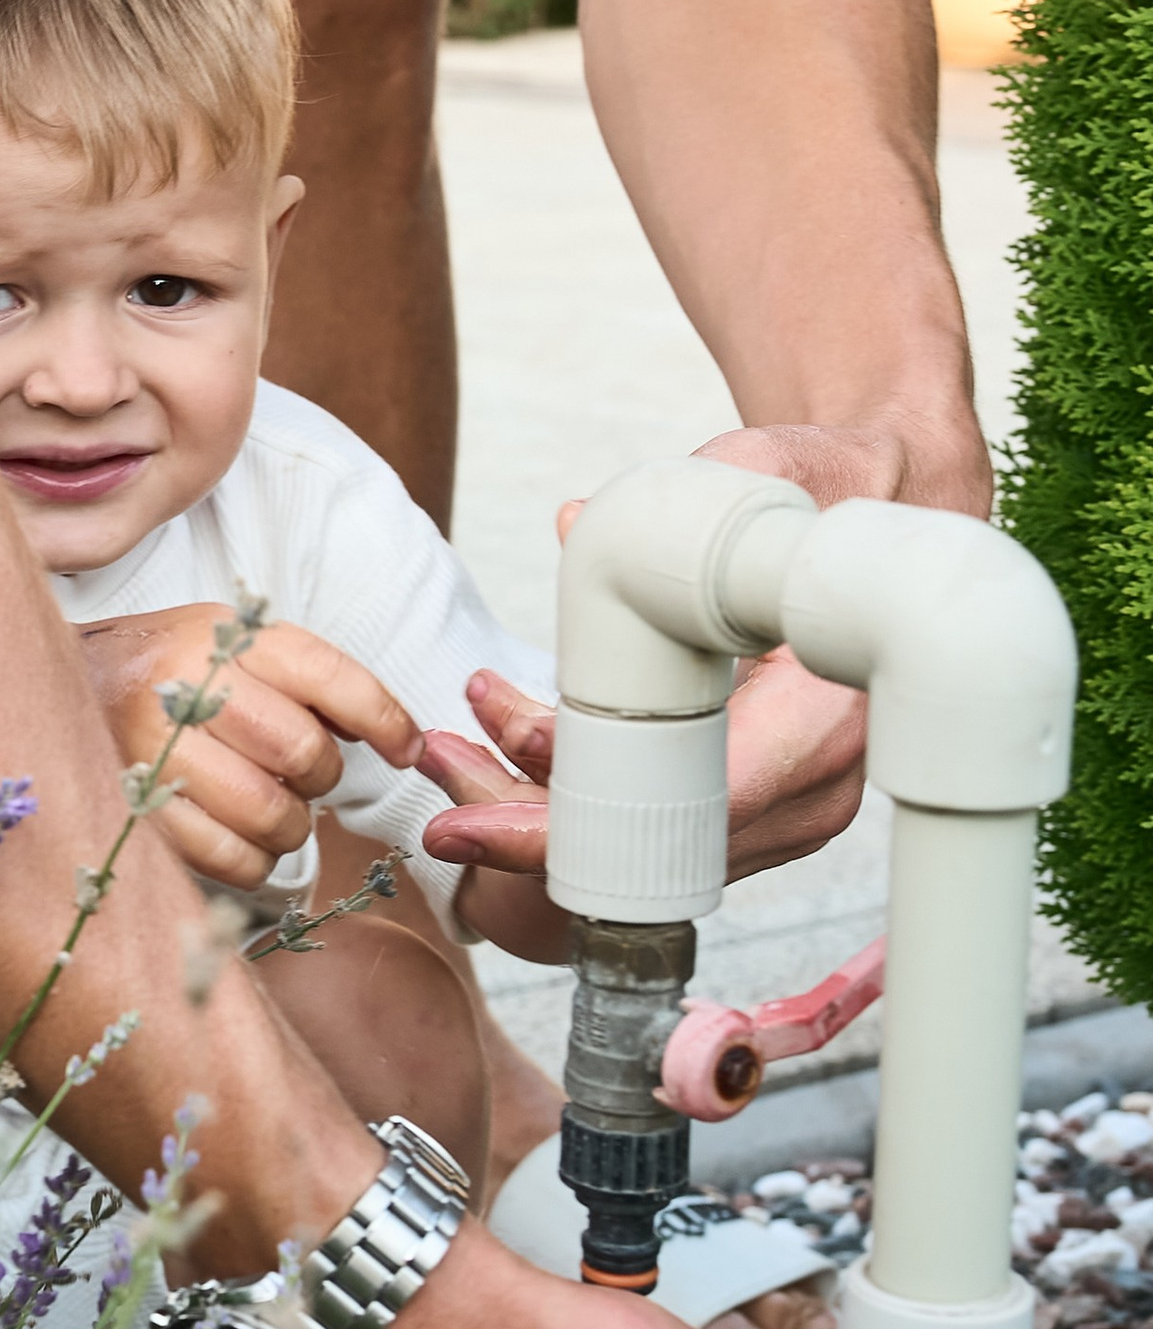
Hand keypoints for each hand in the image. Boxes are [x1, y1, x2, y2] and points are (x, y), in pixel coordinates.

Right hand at [72, 604, 414, 891]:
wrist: (47, 688)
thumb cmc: (163, 674)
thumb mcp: (231, 645)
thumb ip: (303, 679)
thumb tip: (384, 732)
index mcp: (222, 638)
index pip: (328, 675)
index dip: (385, 717)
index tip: (409, 750)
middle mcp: (186, 686)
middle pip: (301, 751)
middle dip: (320, 777)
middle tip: (300, 775)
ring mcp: (155, 751)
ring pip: (269, 813)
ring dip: (289, 826)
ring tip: (269, 810)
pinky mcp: (136, 811)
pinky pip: (227, 859)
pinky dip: (253, 862)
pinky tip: (242, 842)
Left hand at [419, 410, 958, 890]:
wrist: (889, 519)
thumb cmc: (825, 495)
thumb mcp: (756, 476)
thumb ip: (675, 502)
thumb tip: (573, 526)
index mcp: (830, 716)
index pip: (693, 801)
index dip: (578, 813)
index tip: (479, 805)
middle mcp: (823, 786)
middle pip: (655, 849)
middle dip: (531, 824)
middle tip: (438, 779)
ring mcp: (800, 810)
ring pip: (650, 852)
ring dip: (543, 812)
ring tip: (453, 750)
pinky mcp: (770, 809)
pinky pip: (664, 832)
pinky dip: (584, 803)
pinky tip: (504, 754)